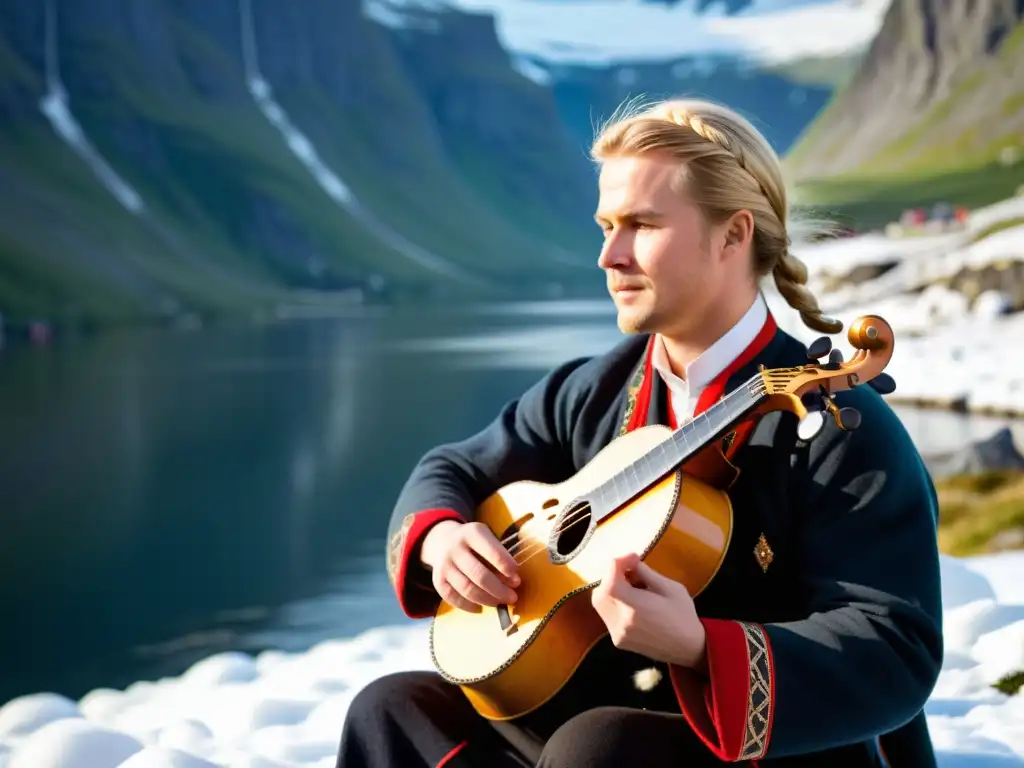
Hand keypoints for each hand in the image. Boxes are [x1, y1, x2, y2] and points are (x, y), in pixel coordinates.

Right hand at [420, 520, 519, 612]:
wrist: (444, 541)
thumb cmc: (475, 543)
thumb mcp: (488, 540)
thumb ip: (500, 557)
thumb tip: (512, 582)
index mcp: (472, 533)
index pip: (492, 552)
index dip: (506, 567)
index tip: (517, 579)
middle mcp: (455, 548)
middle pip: (479, 574)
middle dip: (499, 589)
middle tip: (512, 597)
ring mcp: (444, 564)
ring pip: (467, 588)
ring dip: (487, 599)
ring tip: (500, 602)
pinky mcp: (438, 580)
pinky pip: (453, 598)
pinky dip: (469, 606)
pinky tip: (481, 607)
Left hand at [591, 553, 706, 670]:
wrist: (689, 648)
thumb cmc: (683, 615)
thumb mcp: (670, 587)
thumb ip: (646, 573)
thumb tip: (630, 561)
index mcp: (635, 607)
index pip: (610, 580)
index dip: (618, 563)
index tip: (633, 558)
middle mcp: (621, 622)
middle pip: (600, 592)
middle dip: (611, 577)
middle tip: (630, 572)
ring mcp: (617, 634)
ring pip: (601, 605)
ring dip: (611, 590)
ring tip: (631, 587)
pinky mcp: (618, 641)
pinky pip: (608, 616)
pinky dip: (615, 604)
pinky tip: (632, 604)